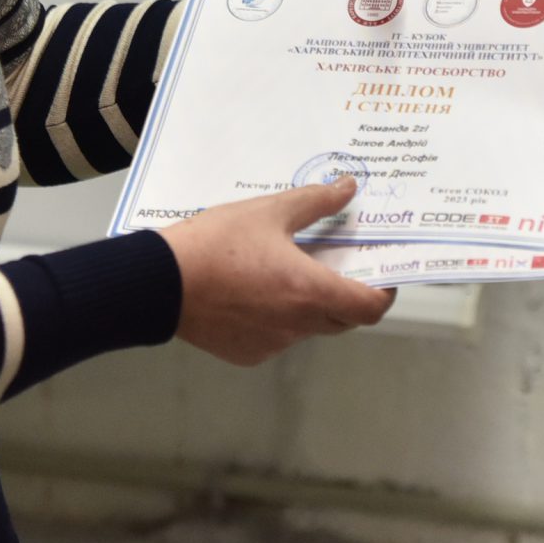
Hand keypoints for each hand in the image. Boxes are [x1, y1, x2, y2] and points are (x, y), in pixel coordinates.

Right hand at [160, 176, 395, 365]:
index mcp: (310, 292)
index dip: (384, 292)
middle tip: (335, 264)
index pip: (370, 308)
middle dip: (346, 294)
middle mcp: (297, 326)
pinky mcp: (247, 353)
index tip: (381, 273)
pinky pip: (277, 337)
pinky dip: (277, 318)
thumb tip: (347, 188)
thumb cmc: (215, 245)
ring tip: (286, 271)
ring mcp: (272, 344)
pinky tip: (254, 291)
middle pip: (343, 319)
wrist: (159, 282)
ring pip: (308, 328)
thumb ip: (315, 202)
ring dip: (309, 305)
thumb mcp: (269, 212)